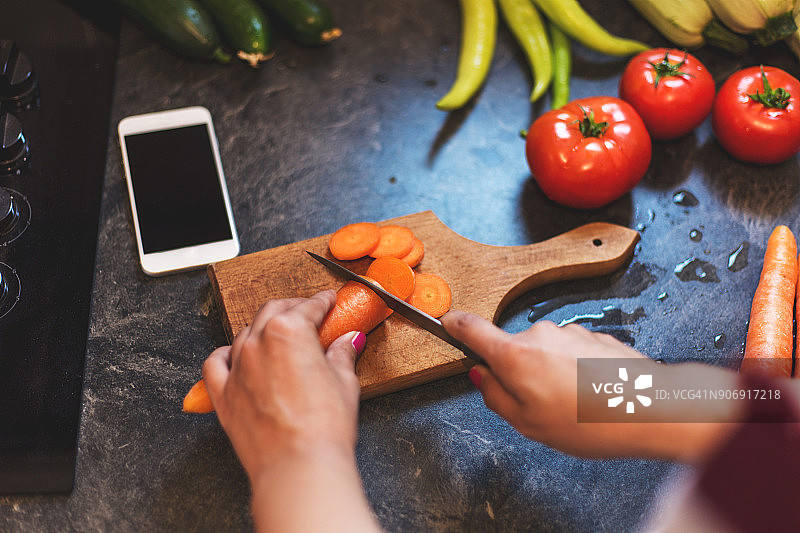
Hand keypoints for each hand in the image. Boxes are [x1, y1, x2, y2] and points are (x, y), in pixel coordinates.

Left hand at [202, 291, 380, 532]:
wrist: (298, 466)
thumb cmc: (323, 428)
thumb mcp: (345, 383)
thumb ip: (342, 355)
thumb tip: (348, 342)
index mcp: (289, 332)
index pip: (308, 307)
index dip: (321, 302)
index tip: (327, 301)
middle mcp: (258, 343)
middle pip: (273, 312)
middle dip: (292, 307)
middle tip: (307, 312)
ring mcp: (237, 368)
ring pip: (245, 334)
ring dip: (262, 329)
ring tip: (277, 335)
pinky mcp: (223, 395)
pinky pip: (215, 364)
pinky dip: (226, 355)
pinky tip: (236, 354)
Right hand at [442, 310, 741, 462]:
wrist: (651, 409)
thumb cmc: (590, 423)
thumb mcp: (528, 424)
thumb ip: (496, 397)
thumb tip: (483, 377)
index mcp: (516, 356)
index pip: (474, 330)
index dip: (456, 326)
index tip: (448, 323)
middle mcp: (540, 334)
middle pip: (514, 350)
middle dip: (520, 375)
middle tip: (540, 408)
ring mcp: (570, 332)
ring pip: (545, 353)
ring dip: (551, 375)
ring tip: (576, 407)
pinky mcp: (594, 336)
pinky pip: (572, 353)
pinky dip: (576, 372)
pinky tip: (595, 395)